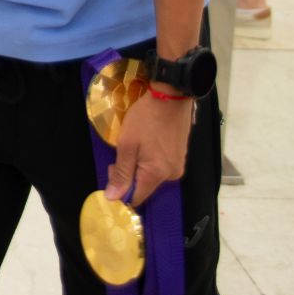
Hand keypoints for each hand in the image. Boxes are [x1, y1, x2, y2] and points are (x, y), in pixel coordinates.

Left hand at [105, 92, 192, 206]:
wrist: (171, 96)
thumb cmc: (145, 118)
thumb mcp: (127, 144)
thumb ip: (121, 173)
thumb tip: (113, 198)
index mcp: (157, 175)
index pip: (136, 198)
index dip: (120, 189)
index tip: (113, 168)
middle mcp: (171, 175)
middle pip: (144, 187)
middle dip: (129, 175)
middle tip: (121, 151)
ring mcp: (178, 166)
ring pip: (151, 176)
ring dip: (139, 166)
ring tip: (135, 144)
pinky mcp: (180, 157)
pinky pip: (160, 167)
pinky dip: (149, 160)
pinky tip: (146, 143)